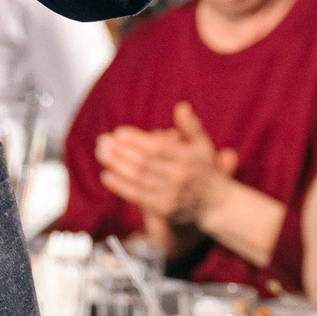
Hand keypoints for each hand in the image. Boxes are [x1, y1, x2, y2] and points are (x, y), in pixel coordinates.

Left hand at [95, 103, 238, 226]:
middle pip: (144, 162)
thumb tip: (181, 106)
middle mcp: (179, 176)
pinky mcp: (164, 209)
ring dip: (116, 165)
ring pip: (138, 178)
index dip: (136, 139)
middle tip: (102, 140)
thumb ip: (191, 126)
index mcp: (188, 158)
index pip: (157, 147)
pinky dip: (120, 186)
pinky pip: (138, 196)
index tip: (118, 132)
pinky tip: (106, 175)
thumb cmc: (205, 168)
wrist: (215, 203)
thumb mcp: (203, 144)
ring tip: (101, 153)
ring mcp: (171, 194)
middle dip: (120, 151)